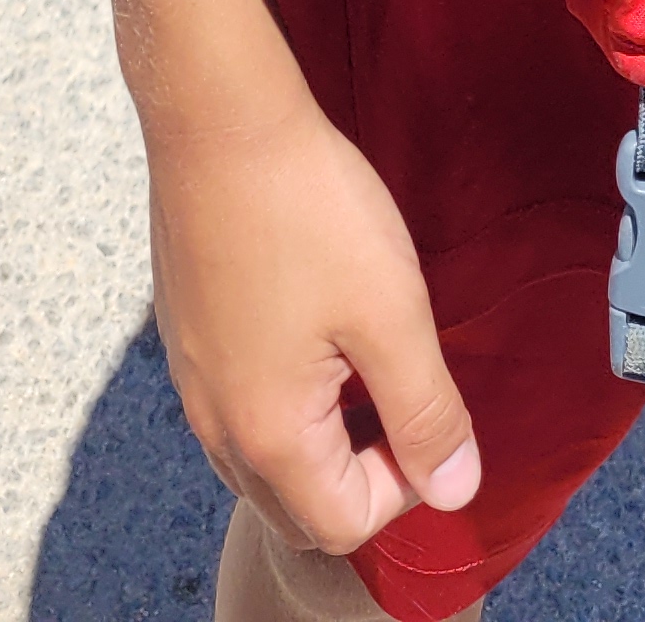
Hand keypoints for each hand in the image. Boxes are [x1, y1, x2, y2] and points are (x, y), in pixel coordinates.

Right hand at [149, 98, 480, 554]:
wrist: (220, 120)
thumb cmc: (309, 209)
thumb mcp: (392, 312)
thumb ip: (427, 411)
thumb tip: (458, 490)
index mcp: (268, 435)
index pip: (345, 524)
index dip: (406, 483)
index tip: (429, 405)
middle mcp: (217, 424)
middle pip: (298, 507)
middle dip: (362, 475)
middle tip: (400, 391)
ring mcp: (193, 382)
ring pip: (264, 462)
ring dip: (323, 442)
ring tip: (363, 358)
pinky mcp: (186, 336)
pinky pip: (238, 408)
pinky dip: (284, 402)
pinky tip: (315, 326)